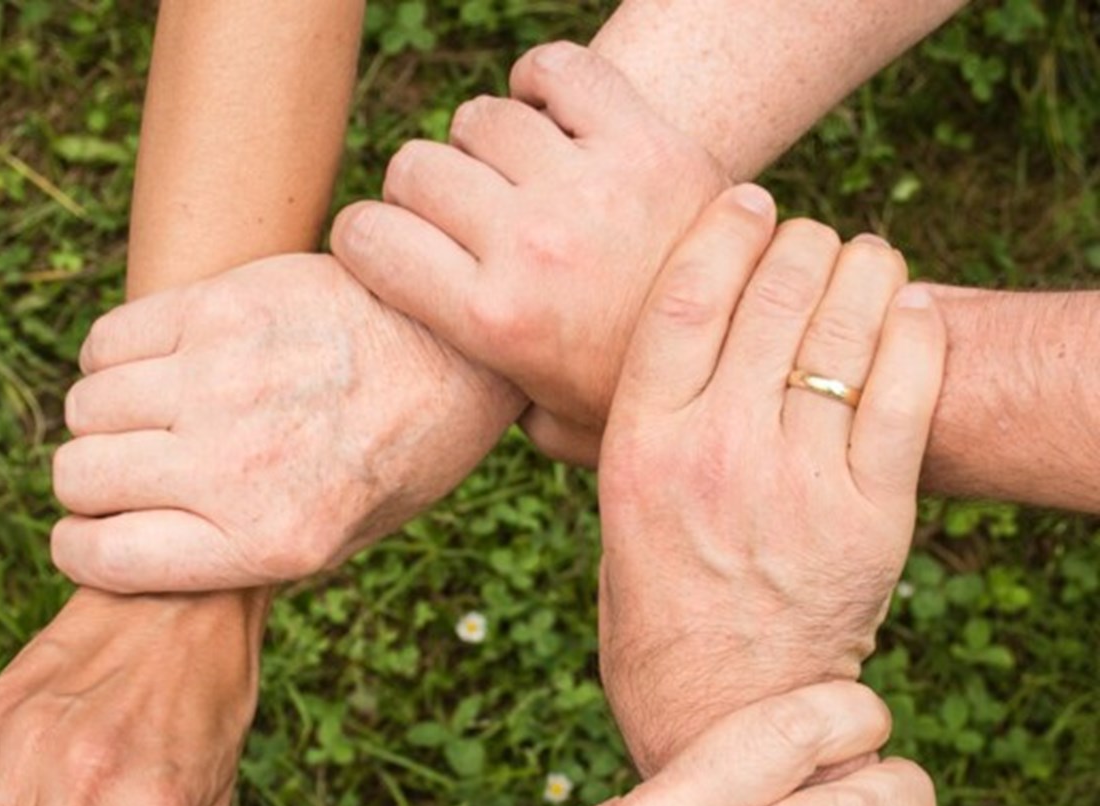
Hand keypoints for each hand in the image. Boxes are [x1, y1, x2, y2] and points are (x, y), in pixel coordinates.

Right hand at [50, 253, 522, 592]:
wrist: (458, 351)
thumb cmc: (400, 455)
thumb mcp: (340, 539)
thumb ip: (241, 551)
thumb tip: (141, 549)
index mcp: (269, 541)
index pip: (102, 558)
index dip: (81, 550)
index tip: (91, 535)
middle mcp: (236, 467)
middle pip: (79, 477)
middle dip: (91, 484)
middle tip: (131, 473)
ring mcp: (223, 382)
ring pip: (85, 407)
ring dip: (104, 419)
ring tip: (152, 416)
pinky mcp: (220, 309)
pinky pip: (108, 340)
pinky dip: (113, 359)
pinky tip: (159, 365)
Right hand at [332, 41, 724, 454]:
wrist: (751, 357)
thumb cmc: (636, 398)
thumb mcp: (550, 427)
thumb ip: (487, 401)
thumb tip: (443, 384)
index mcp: (493, 322)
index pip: (368, 238)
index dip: (363, 238)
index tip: (383, 247)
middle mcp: (530, 246)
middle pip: (415, 168)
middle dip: (419, 193)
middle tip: (455, 219)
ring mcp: (588, 186)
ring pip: (480, 118)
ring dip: (483, 145)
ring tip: (512, 178)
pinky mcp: (644, 140)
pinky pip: (558, 70)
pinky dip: (542, 82)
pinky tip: (549, 119)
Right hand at [597, 186, 945, 773]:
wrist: (724, 711)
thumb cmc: (656, 614)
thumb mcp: (612, 518)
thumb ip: (611, 438)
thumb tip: (577, 375)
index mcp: (640, 449)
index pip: (686, 294)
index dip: (725, 227)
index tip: (747, 199)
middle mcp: (716, 453)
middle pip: (775, 290)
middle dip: (800, 241)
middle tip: (808, 242)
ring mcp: (798, 482)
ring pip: (847, 323)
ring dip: (863, 270)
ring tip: (862, 265)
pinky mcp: (871, 514)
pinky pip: (907, 385)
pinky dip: (913, 329)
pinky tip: (905, 312)